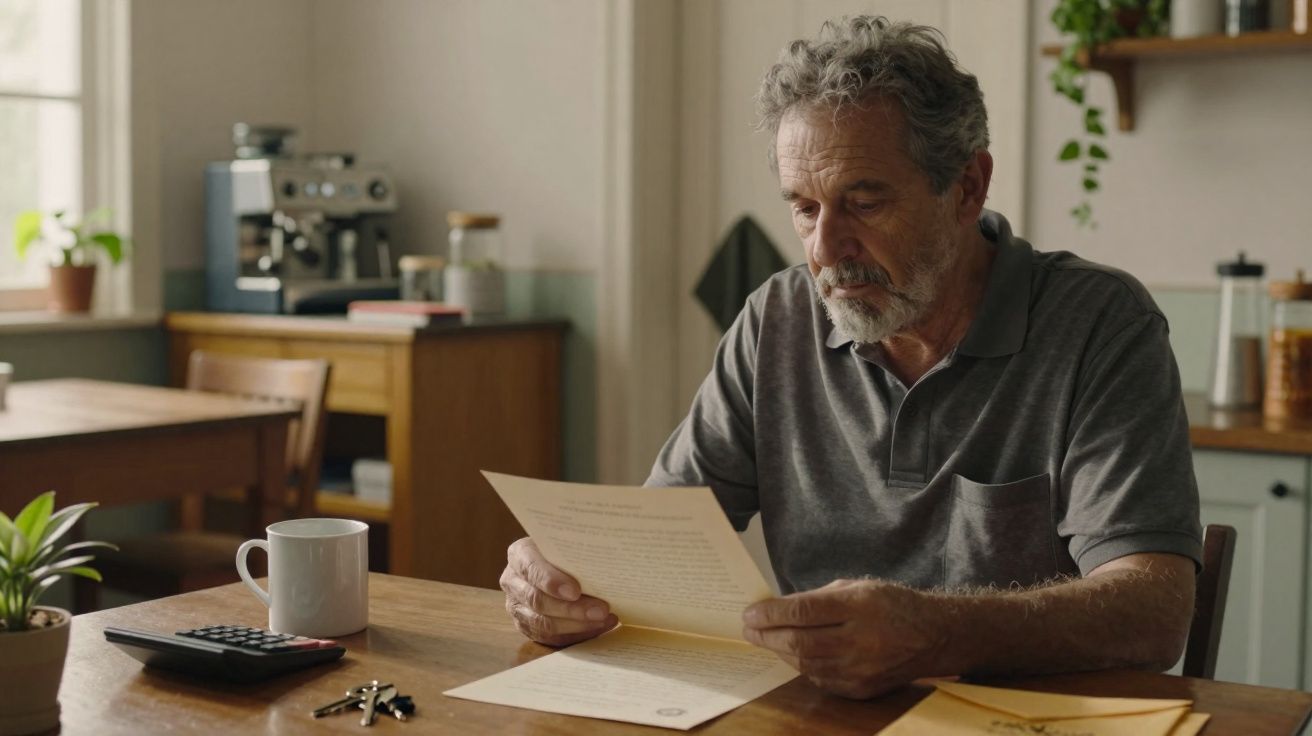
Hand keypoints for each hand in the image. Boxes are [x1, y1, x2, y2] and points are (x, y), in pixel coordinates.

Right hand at [500, 537, 617, 646]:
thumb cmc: (563, 550)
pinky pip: (550, 638)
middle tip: (601, 610)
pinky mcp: (527, 627)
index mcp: (519, 555)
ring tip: (603, 619)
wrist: (553, 563)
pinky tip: (599, 626)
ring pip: (543, 624)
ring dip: (577, 625)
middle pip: (537, 601)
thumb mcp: (565, 544)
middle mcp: (512, 581)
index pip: (531, 568)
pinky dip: (577, 634)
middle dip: (571, 608)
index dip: (552, 581)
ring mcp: (517, 607)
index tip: (576, 591)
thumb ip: (573, 553)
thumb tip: (603, 567)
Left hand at [742, 579, 949, 698]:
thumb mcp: (856, 587)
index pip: (804, 612)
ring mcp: (861, 670)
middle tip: (749, 628)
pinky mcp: (862, 690)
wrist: (933, 636)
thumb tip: (777, 609)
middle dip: (767, 635)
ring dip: (780, 651)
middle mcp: (861, 640)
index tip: (750, 613)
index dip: (771, 613)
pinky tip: (792, 654)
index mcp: (859, 606)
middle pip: (800, 642)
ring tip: (766, 639)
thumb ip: (817, 599)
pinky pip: (820, 678)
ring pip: (806, 663)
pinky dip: (801, 665)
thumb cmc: (890, 604)